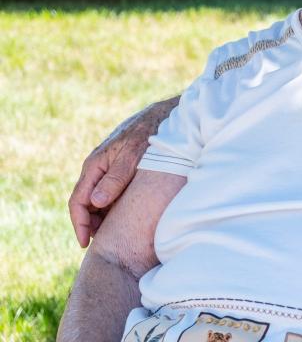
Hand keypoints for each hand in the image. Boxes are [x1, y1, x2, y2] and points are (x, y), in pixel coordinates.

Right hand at [68, 97, 177, 246]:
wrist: (165, 115)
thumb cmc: (149, 134)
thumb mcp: (133, 156)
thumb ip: (117, 178)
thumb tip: (97, 202)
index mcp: (95, 164)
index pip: (78, 200)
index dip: (80, 224)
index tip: (85, 244)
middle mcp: (98, 167)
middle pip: (86, 202)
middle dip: (91, 224)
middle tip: (104, 243)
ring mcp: (109, 167)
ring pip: (98, 198)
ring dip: (103, 216)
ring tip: (115, 234)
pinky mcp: (121, 168)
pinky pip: (111, 191)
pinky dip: (114, 206)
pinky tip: (126, 217)